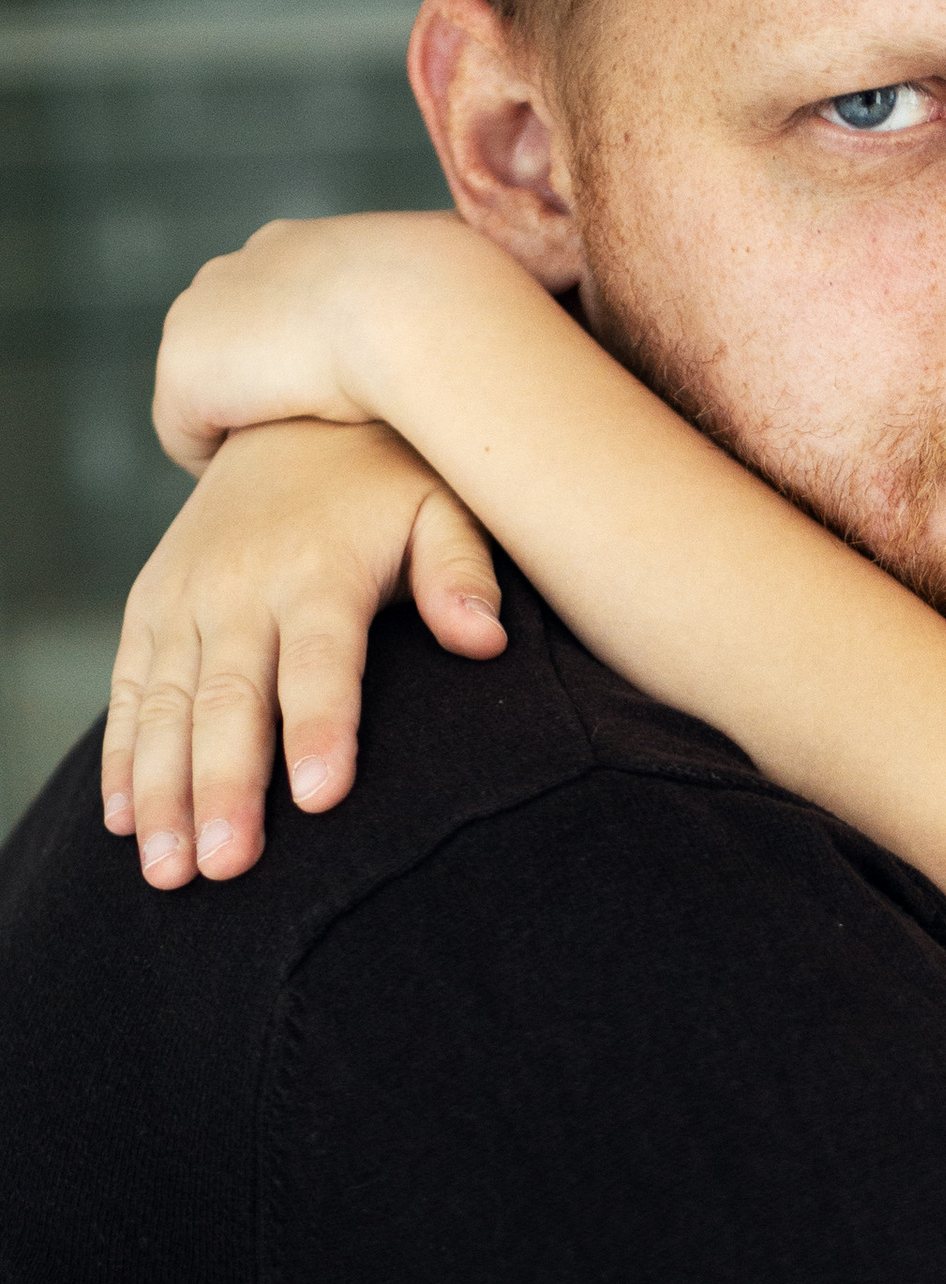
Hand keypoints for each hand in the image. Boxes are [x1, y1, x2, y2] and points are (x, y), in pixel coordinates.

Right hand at [102, 420, 505, 887]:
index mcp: (317, 568)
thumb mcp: (444, 502)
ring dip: (163, 792)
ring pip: (165, 707)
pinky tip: (125, 824)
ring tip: (170, 872)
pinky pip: (128, 690)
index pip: (320, 660)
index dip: (321, 726)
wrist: (290, 411)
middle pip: (231, 698)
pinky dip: (122, 758)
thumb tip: (484, 639)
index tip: (323, 796)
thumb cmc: (389, 477)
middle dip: (225, 787)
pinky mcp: (150, 607)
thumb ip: (463, 570)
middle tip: (225, 867)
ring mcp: (185, 598)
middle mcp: (239, 586)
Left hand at [152, 210, 523, 472]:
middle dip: (264, 389)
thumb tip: (544, 297)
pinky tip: (267, 477)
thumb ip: (465, 299)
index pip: (282, 305)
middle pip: (234, 344)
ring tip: (289, 473)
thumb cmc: (465, 300)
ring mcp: (203, 316)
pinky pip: (189, 437)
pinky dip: (222, 459)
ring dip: (244, 425)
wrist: (415, 310)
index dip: (308, 359)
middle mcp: (241, 267)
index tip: (340, 402)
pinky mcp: (184, 372)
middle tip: (308, 445)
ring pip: (209, 390)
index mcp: (301, 244)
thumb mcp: (474, 284)